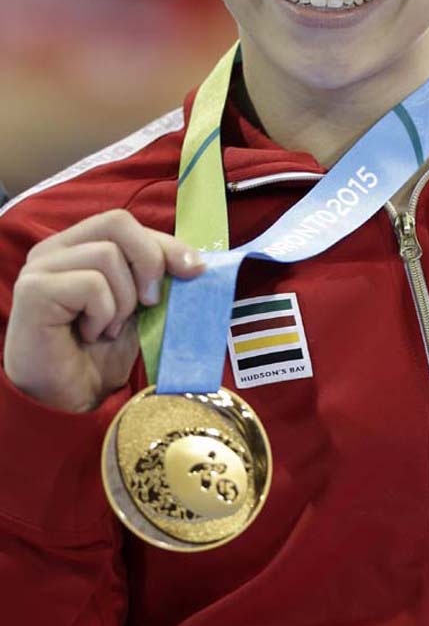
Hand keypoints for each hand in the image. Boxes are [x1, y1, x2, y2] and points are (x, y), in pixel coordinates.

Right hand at [4, 210, 204, 412]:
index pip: (125, 223)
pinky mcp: (34, 291)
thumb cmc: (100, 354)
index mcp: (75, 245)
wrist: (70, 402)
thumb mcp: (139, 305)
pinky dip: (104, 315)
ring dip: (123, 301)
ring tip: (108, 329)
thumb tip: (197, 262)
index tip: (193, 270)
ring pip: (107, 256)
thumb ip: (157, 275)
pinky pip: (91, 285)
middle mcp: (53, 250)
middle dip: (149, 262)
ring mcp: (40, 268)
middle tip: (149, 303)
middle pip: (117, 224)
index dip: (164, 243)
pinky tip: (91, 335)